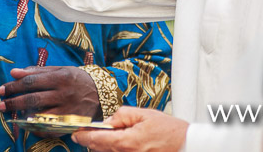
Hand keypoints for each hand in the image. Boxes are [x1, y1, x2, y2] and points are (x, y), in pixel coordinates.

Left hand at [0, 66, 100, 136]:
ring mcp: (68, 110)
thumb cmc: (75, 79)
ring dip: (22, 115)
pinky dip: (36, 128)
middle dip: (14, 101)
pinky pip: (50, 129)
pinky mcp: (71, 123)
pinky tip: (26, 125)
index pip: (32, 81)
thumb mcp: (59, 70)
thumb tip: (14, 72)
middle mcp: (64, 93)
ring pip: (40, 114)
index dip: (14, 86)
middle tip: (1, 104)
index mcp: (60, 77)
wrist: (100, 93)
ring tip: (10, 115)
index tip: (2, 89)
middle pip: (33, 98)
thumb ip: (37, 71)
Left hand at [72, 107, 188, 151]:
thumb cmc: (168, 130)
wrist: (186, 146)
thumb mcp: (144, 114)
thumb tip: (106, 121)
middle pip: (99, 150)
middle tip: (90, 132)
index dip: (83, 136)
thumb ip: (121, 116)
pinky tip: (120, 142)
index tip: (76, 133)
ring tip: (110, 136)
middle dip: (93, 141)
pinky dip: (115, 150)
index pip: (96, 140)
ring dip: (104, 147)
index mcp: (127, 142)